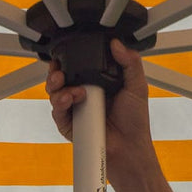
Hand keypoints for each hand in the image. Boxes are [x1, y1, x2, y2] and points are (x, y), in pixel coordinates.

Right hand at [46, 38, 154, 178]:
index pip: (78, 66)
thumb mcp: (137, 86)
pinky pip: (57, 112)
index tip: (66, 53)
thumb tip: (117, 43)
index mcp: (97, 82)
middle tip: (59, 70)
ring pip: (55, 93)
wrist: (130, 148)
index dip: (70, 59)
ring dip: (57, 87)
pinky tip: (69, 99)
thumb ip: (130, 63)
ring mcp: (75, 109)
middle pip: (61, 78)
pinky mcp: (69, 124)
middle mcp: (83, 93)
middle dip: (56, 72)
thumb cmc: (135, 121)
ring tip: (69, 88)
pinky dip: (60, 104)